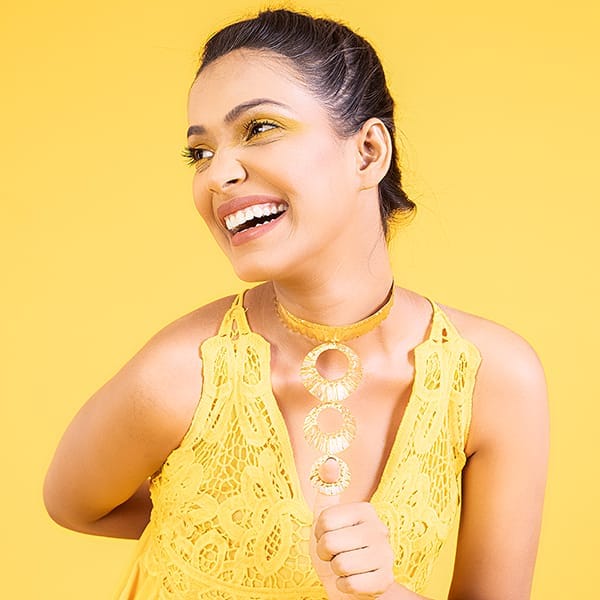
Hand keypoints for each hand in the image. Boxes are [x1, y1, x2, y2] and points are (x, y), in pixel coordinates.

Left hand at [309, 458, 395, 598]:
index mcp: (365, 510)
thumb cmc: (337, 549)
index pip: (325, 520)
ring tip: (344, 568)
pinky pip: (351, 584)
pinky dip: (344, 586)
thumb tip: (330, 460)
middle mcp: (380, 529)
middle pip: (331, 542)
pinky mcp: (386, 580)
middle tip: (335, 555)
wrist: (352, 586)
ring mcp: (386, 555)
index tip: (328, 536)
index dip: (319, 534)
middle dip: (325, 554)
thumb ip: (327, 490)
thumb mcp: (326, 518)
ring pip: (341, 565)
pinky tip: (352, 582)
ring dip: (335, 571)